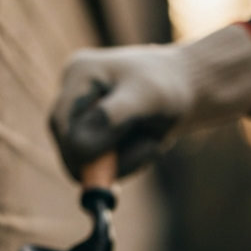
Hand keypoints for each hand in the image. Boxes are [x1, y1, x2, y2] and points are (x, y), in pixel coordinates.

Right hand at [50, 24, 250, 179]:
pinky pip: (104, 162)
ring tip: (151, 144)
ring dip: (121, 163)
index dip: (78, 154)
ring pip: (88, 160)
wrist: (190, 89)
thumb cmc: (170, 87)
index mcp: (79, 75)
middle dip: (106, 160)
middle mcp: (75, 93)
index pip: (61, 125)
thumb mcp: (146, 98)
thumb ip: (112, 119)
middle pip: (70, 144)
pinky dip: (126, 163)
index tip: (105, 175)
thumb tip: (78, 147)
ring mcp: (84, 113)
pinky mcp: (98, 131)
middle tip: (146, 153)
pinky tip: (147, 145)